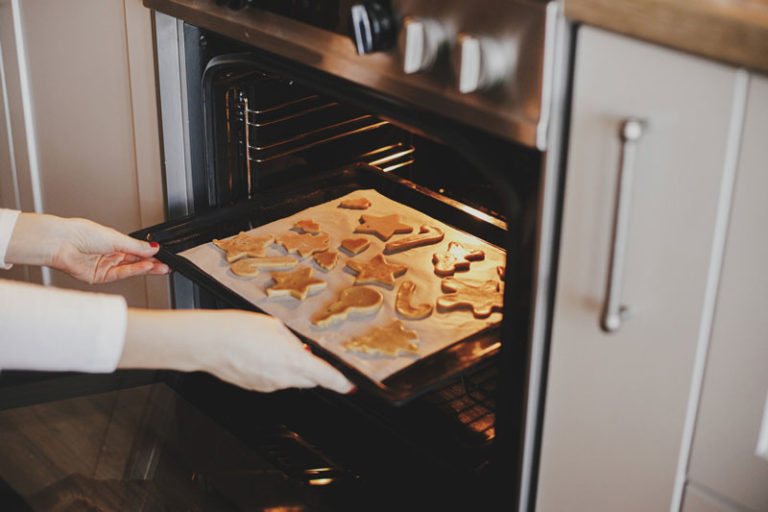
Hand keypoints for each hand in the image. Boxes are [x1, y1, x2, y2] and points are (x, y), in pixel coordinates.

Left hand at [6, 213, 168, 282]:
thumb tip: (153, 248)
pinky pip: (120, 275)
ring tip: (160, 267)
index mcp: (113, 242)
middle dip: (152, 263)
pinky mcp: (99, 277)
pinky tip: (145, 267)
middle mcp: (109, 255)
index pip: (136, 250)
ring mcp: (104, 266)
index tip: (164, 255)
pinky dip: (134, 271)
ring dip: (146, 268)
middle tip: (167, 265)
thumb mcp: (115, 237)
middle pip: (135, 261)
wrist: (61, 242)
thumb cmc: (81, 233)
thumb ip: (136, 246)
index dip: (150, 253)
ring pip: (130, 269)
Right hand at [120, 309, 354, 393]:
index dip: (340, 383)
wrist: (207, 342)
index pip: (325, 377)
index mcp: (293, 361)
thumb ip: (293, 342)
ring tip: (270, 346)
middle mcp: (282, 378)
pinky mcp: (256, 388)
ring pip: (291, 380)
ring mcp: (268, 386)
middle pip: (309, 379)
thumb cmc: (238, 329)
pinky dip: (273, 370)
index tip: (348, 386)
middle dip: (312, 369)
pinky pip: (274, 381)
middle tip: (299, 350)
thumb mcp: (274, 327)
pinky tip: (259, 355)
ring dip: (290, 367)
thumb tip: (302, 352)